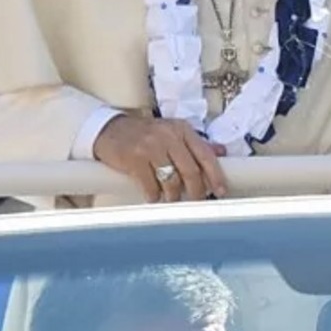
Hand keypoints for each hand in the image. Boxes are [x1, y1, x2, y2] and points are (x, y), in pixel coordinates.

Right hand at [91, 113, 228, 202]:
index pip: (205, 154)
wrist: (109, 129)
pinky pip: (151, 186)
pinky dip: (154, 196)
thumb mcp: (172, 132)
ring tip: (172, 198)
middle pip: (191, 171)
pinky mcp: (135, 160)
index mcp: (181, 129)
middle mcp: (168, 136)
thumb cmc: (143, 133)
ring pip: (172, 181)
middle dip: (197, 191)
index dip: (215, 175)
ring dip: (174, 196)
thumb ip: (195, 143)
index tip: (221, 190)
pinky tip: (153, 195)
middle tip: (196, 200)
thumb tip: (221, 152)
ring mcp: (151, 147)